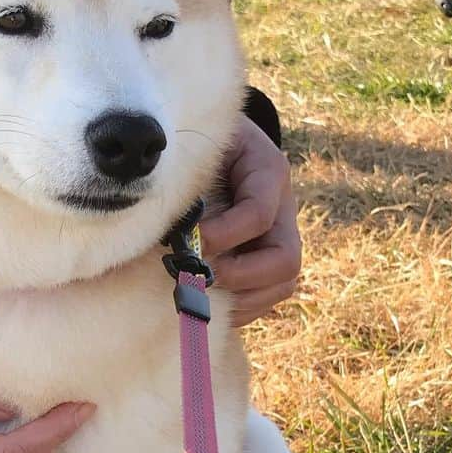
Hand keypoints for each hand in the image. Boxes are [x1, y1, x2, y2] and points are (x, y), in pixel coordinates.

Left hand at [200, 117, 300, 327]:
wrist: (215, 143)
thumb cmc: (203, 143)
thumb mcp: (200, 146)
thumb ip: (191, 177)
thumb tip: (166, 228)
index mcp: (268, 172)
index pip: (258, 214)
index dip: (223, 234)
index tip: (188, 241)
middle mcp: (284, 211)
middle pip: (285, 260)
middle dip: (240, 276)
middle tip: (199, 276)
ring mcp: (280, 239)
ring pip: (281, 285)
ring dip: (239, 299)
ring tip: (199, 295)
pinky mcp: (268, 263)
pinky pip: (265, 298)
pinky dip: (237, 309)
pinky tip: (204, 304)